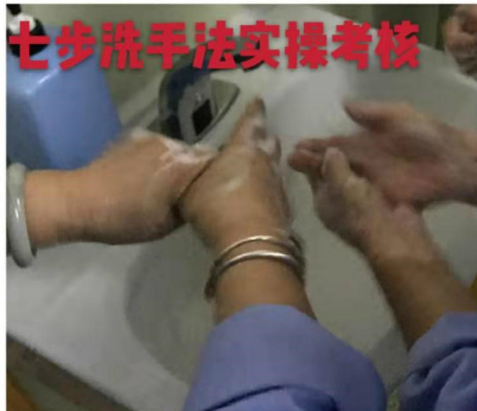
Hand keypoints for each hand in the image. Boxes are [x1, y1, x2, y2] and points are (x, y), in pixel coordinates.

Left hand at [32, 130, 214, 245]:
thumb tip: (205, 198)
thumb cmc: (127, 219)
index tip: (218, 190)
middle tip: (190, 191)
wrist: (79, 202)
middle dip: (197, 170)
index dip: (221, 176)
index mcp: (186, 166)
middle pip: (198, 155)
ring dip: (176, 163)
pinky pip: (157, 146)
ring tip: (164, 183)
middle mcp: (174, 145)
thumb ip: (194, 205)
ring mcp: (152, 137)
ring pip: (177, 150)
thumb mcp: (169, 223)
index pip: (219, 163)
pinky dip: (156, 157)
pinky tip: (144, 174)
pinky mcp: (133, 136)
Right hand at [180, 98, 290, 253]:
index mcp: (244, 149)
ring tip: (258, 168)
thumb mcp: (191, 188)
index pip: (251, 123)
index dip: (254, 112)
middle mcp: (265, 163)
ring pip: (275, 169)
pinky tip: (261, 198)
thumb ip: (194, 176)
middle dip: (265, 138)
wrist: (251, 242)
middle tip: (261, 136)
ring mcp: (278, 187)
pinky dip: (269, 191)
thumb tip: (193, 168)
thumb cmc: (216, 206)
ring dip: (268, 166)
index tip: (258, 101)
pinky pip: (276, 192)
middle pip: (269, 144)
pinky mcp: (284, 210)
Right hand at [289, 100, 476, 208]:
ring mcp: (375, 183)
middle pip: (336, 164)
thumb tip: (344, 103)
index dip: (318, 146)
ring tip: (301, 180)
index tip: (296, 146)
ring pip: (344, 183)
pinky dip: (345, 201)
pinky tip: (327, 202)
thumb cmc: (428, 135)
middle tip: (290, 162)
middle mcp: (367, 163)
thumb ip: (372, 113)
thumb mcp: (399, 116)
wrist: (454, 163)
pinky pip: (361, 201)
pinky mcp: (385, 199)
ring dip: (324, 182)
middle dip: (313, 163)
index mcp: (369, 142)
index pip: (337, 144)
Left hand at [300, 147, 435, 261]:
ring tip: (360, 137)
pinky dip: (375, 168)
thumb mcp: (341, 184)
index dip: (313, 157)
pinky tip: (380, 151)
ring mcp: (362, 204)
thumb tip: (329, 150)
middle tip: (339, 133)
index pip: (314, 176)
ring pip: (356, 176)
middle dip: (336, 157)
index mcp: (324, 202)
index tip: (315, 139)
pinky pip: (374, 180)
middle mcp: (340, 204)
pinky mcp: (383, 203)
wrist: (396, 235)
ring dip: (357, 160)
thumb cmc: (361, 211)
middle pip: (335, 174)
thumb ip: (333, 165)